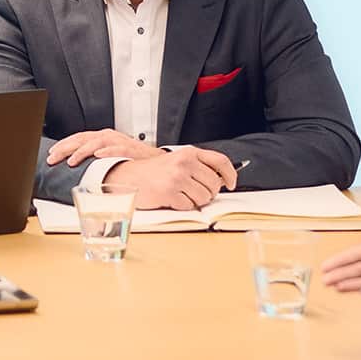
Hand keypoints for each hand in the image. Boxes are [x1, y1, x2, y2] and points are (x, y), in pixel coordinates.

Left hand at [47, 129, 166, 166]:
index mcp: (101, 137)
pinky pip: (117, 149)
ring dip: (82, 151)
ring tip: (71, 160)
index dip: (63, 144)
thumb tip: (74, 166)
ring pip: (96, 142)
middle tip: (53, 158)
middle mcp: (108, 137)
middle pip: (82, 139)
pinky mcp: (130, 149)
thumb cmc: (130, 158)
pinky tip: (98, 156)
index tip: (51, 153)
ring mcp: (118, 142)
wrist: (153, 160)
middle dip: (65, 148)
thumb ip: (93, 158)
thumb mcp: (108, 155)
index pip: (78, 138)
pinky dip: (107, 151)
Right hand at [102, 147, 237, 209]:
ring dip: (195, 201)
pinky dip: (182, 206)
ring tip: (181, 194)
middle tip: (195, 192)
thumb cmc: (153, 171)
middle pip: (214, 185)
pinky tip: (172, 199)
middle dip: (208, 193)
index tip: (231, 183)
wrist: (128, 176)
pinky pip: (188, 206)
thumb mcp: (177, 161)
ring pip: (203, 198)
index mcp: (189, 153)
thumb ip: (198, 166)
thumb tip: (221, 180)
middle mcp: (185, 163)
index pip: (220, 161)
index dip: (230, 174)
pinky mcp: (169, 193)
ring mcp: (177, 178)